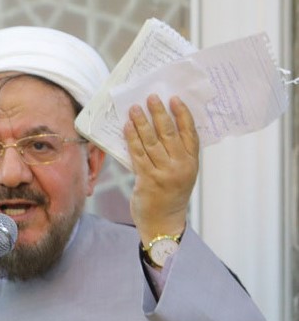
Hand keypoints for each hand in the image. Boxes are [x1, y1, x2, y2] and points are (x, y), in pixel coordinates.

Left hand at [123, 94, 198, 245]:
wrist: (163, 223)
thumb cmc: (171, 195)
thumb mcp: (182, 174)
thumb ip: (176, 154)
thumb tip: (158, 127)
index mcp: (192, 163)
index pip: (190, 133)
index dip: (182, 114)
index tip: (174, 99)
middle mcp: (180, 166)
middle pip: (169, 133)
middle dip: (159, 113)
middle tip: (151, 97)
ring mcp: (164, 173)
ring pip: (151, 141)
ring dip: (142, 122)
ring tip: (134, 108)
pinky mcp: (147, 180)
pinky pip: (138, 154)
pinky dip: (132, 139)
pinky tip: (127, 127)